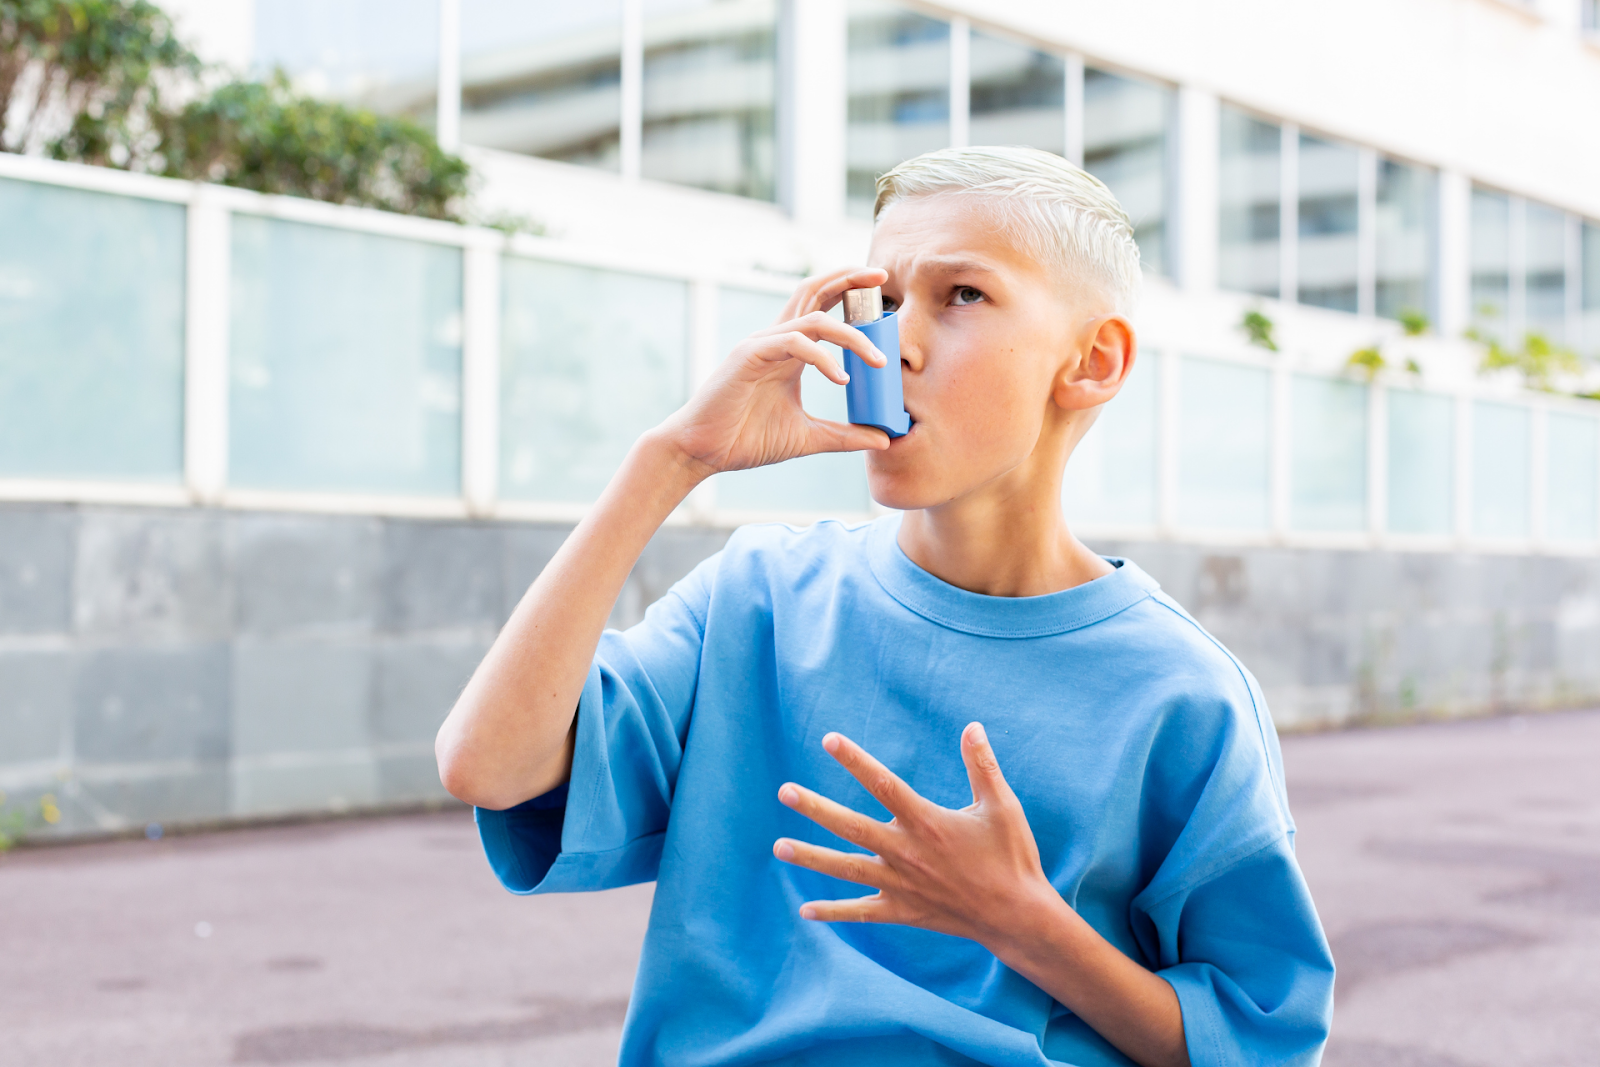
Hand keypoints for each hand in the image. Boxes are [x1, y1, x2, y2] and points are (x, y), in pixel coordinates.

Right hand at [655, 267, 893, 477]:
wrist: (703, 452)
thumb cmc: (747, 439)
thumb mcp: (808, 438)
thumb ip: (844, 435)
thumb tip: (884, 439)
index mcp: (790, 350)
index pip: (822, 305)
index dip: (849, 290)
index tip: (881, 290)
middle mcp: (777, 339)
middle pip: (814, 291)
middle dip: (849, 279)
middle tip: (881, 277)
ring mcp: (762, 344)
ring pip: (813, 319)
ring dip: (850, 333)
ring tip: (877, 360)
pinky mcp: (749, 356)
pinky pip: (794, 343)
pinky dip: (822, 357)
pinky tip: (841, 378)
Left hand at [772, 723, 1057, 947]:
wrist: (1017, 916)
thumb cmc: (1011, 857)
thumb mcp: (1001, 806)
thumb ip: (982, 766)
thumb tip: (972, 726)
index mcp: (927, 822)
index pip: (884, 784)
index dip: (856, 761)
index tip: (829, 740)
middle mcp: (906, 853)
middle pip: (852, 827)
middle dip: (817, 809)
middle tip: (785, 791)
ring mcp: (901, 885)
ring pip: (847, 869)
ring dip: (812, 858)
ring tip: (778, 846)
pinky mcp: (903, 911)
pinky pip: (861, 912)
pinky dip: (833, 911)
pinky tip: (805, 910)